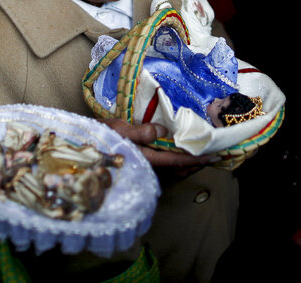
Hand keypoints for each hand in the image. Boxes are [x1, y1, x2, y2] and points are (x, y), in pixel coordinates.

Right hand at [100, 118, 214, 170]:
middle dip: (197, 163)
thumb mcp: (119, 129)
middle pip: (179, 170)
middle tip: (215, 156)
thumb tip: (162, 131)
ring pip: (174, 172)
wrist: (86, 147)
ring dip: (189, 165)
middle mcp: (148, 168)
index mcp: (145, 158)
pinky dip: (178, 165)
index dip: (196, 158)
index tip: (214, 156)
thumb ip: (140, 131)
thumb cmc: (101, 136)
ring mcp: (146, 170)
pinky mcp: (143, 168)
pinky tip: (182, 157)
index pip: (176, 160)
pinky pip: (166, 170)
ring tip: (202, 156)